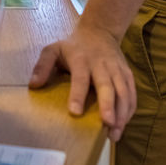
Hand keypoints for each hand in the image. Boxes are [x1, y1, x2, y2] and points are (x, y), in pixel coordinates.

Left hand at [29, 23, 135, 141]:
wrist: (100, 31)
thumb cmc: (73, 46)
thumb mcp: (54, 49)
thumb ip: (42, 66)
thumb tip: (33, 85)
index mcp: (81, 60)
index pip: (80, 78)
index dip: (78, 95)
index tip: (75, 112)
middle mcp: (102, 65)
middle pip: (107, 86)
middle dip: (108, 105)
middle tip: (107, 123)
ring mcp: (117, 70)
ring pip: (123, 91)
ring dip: (121, 113)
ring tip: (115, 133)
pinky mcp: (127, 74)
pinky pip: (132, 93)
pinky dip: (129, 110)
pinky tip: (123, 124)